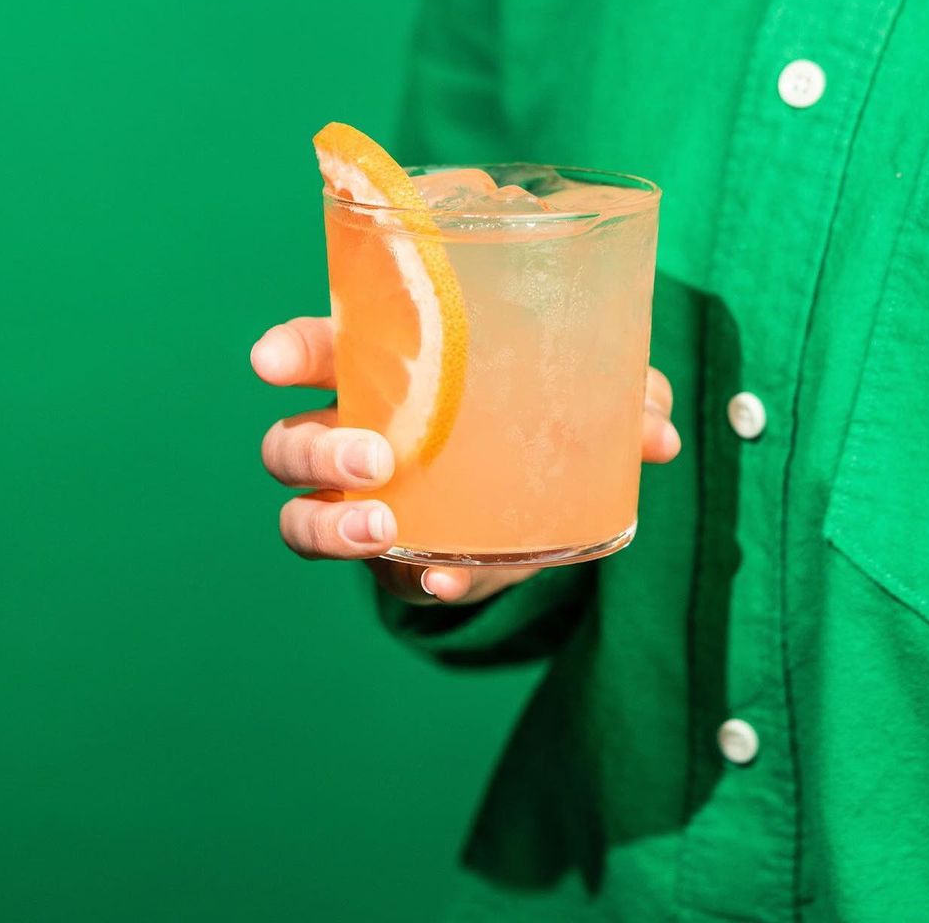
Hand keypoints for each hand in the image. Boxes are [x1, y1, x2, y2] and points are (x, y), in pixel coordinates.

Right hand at [252, 316, 680, 605]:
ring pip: (303, 516)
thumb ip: (622, 396)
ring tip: (385, 526)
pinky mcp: (402, 560)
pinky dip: (417, 578)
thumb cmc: (539, 418)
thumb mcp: (580, 394)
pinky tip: (448, 577)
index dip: (289, 351)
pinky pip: (384, 575)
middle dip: (312, 449)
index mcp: (387, 374)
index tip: (270, 360)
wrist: (538, 503)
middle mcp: (358, 437)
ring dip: (332, 523)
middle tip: (375, 455)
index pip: (320, 352)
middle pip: (288, 443)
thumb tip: (658, 432)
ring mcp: (369, 505)